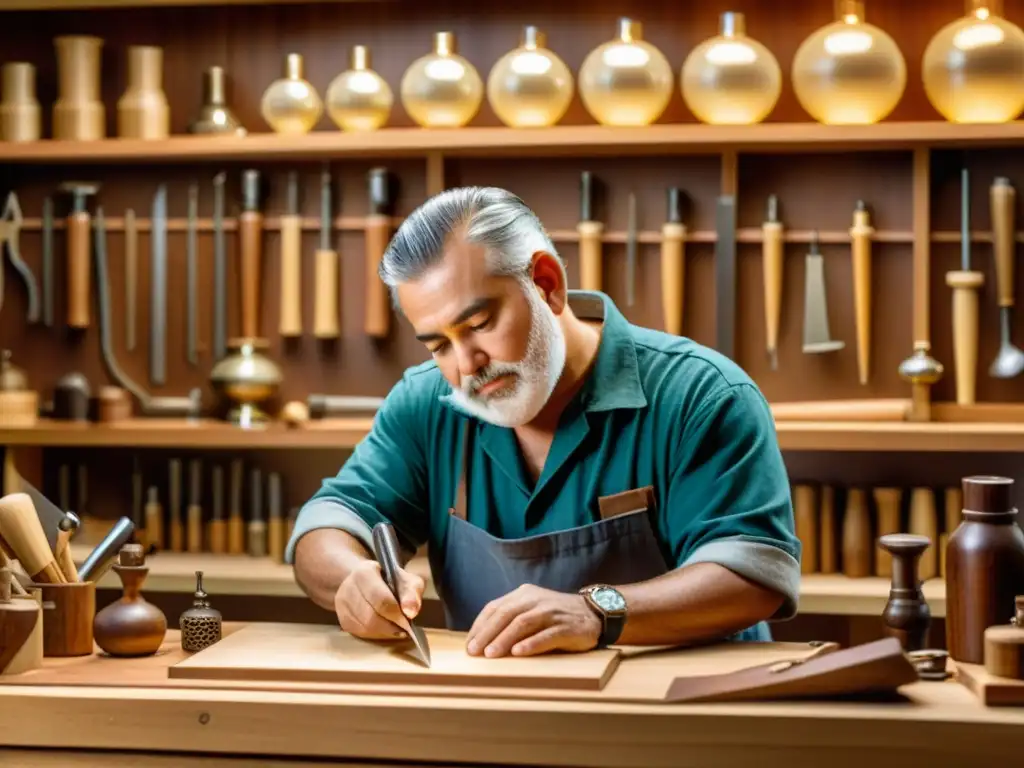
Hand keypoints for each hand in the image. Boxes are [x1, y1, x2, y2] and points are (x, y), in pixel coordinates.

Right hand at [334, 559, 424, 639]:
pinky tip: (385, 628)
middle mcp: (348, 588)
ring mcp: (342, 605)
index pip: (381, 600)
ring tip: (396, 628)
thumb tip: (411, 613)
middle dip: (391, 626)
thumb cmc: (390, 580)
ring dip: (384, 632)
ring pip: (365, 628)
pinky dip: (376, 634)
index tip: (408, 621)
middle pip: (371, 617)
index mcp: (364, 573)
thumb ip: (412, 593)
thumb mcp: (406, 580)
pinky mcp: (342, 620)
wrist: (367, 581)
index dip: (396, 614)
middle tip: (404, 628)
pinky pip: (361, 634)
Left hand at [465, 584, 601, 657]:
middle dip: (487, 634)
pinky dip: (531, 644)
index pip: (495, 607)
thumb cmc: (555, 616)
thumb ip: (511, 619)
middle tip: (474, 652)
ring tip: (491, 654)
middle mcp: (536, 600)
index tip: (468, 644)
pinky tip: (519, 653)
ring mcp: (552, 612)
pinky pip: (547, 634)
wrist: (593, 613)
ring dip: (504, 639)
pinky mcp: (567, 627)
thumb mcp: (532, 610)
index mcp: (524, 594)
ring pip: (523, 623)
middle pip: (506, 614)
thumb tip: (481, 641)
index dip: (480, 626)